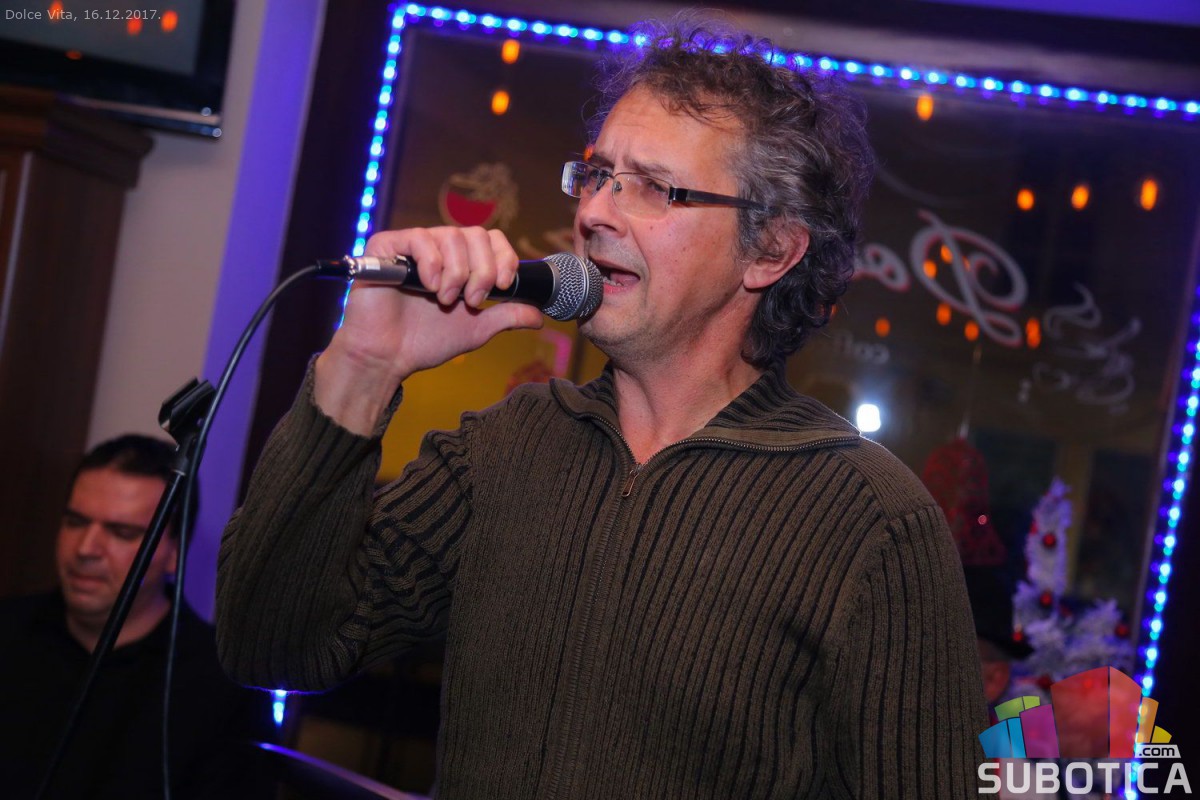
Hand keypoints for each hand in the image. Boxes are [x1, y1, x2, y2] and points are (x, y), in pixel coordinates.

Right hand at [314, 226, 543, 433]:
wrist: (389, 357)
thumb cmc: (426, 341)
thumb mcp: (477, 329)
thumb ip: (506, 316)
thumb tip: (539, 317)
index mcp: (461, 262)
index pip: (491, 239)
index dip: (504, 257)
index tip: (503, 285)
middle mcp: (439, 249)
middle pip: (475, 234)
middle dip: (482, 271)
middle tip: (472, 301)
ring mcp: (413, 246)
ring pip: (450, 236)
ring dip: (456, 273)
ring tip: (445, 300)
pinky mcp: (387, 246)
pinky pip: (418, 238)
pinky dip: (431, 263)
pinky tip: (428, 285)